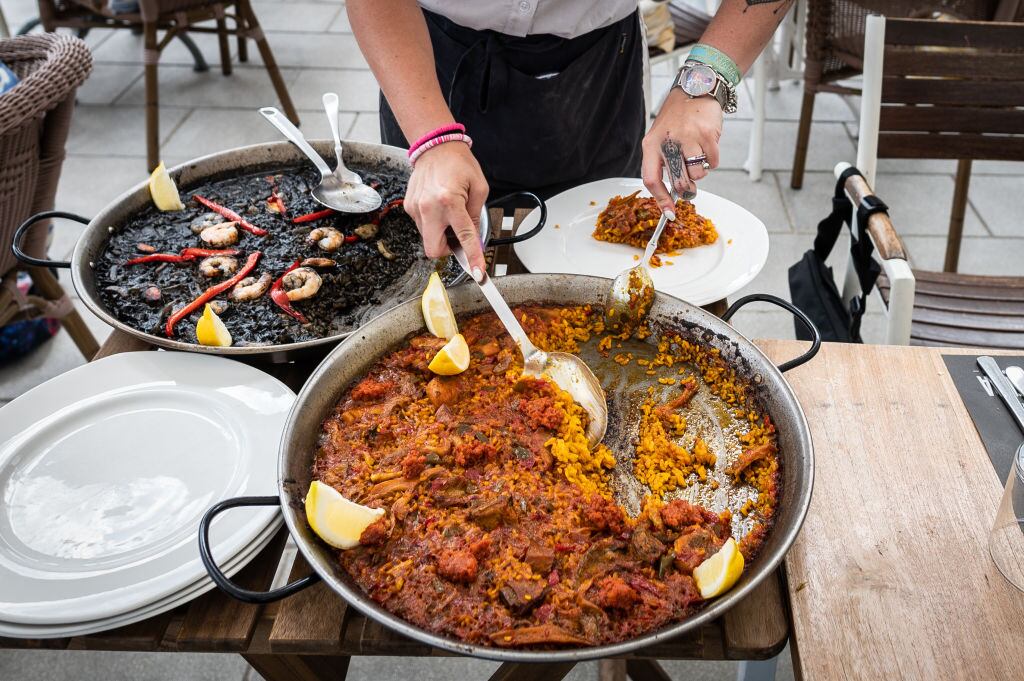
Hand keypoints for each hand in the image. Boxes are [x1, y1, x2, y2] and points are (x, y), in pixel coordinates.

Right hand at [404, 141, 489, 279]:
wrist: (435, 147)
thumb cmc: (459, 164)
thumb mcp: (479, 188)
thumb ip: (476, 216)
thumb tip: (474, 239)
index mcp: (450, 201)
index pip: (464, 237)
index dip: (472, 258)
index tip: (478, 273)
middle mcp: (430, 207)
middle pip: (434, 249)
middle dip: (447, 249)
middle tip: (456, 236)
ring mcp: (416, 208)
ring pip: (428, 238)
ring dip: (440, 233)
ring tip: (448, 212)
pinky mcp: (409, 206)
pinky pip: (422, 226)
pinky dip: (432, 223)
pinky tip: (438, 206)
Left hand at [641, 89, 722, 213]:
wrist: (694, 90)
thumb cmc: (675, 119)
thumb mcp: (659, 138)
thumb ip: (662, 163)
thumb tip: (672, 194)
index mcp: (651, 145)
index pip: (651, 180)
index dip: (660, 200)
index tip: (669, 213)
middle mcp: (667, 142)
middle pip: (678, 182)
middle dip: (686, 189)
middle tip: (690, 188)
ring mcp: (688, 138)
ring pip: (698, 175)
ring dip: (700, 171)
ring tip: (697, 155)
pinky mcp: (707, 135)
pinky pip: (713, 163)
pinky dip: (712, 161)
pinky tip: (707, 146)